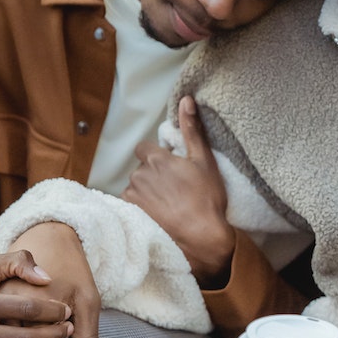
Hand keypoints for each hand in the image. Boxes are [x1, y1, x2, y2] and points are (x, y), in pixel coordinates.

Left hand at [123, 95, 235, 286]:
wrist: (201, 238)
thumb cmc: (206, 198)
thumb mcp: (204, 161)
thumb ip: (192, 129)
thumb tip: (186, 99)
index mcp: (156, 159)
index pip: (144, 149)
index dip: (156, 157)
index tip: (171, 168)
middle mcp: (139, 175)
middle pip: (141, 169)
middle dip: (153, 176)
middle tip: (174, 189)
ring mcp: (132, 196)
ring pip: (136, 188)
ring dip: (146, 192)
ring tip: (168, 206)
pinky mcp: (130, 215)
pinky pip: (130, 205)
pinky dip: (141, 208)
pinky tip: (159, 216)